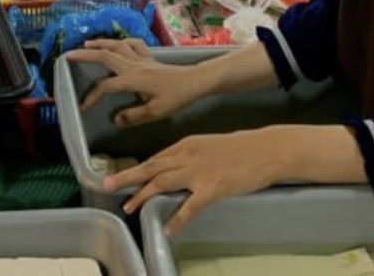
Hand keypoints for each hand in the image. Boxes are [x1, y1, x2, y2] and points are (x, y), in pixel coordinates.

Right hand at [66, 39, 204, 126]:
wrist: (196, 81)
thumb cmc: (177, 97)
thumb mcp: (155, 112)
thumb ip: (133, 116)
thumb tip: (115, 119)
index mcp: (133, 80)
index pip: (105, 86)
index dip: (92, 97)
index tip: (84, 108)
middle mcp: (134, 65)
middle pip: (105, 56)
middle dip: (85, 55)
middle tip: (68, 56)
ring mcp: (142, 59)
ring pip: (117, 46)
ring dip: (100, 44)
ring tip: (86, 45)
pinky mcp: (150, 57)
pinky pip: (132, 44)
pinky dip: (121, 42)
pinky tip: (117, 44)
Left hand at [107, 129, 285, 235]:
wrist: (266, 150)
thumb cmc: (242, 148)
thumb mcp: (210, 145)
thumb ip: (190, 156)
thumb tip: (175, 168)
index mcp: (187, 144)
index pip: (156, 157)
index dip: (137, 168)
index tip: (122, 177)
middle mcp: (188, 155)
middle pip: (151, 167)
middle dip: (127, 177)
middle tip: (106, 185)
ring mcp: (199, 172)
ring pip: (162, 182)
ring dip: (142, 195)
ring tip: (128, 207)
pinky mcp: (212, 188)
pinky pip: (189, 207)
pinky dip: (176, 219)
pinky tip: (167, 230)